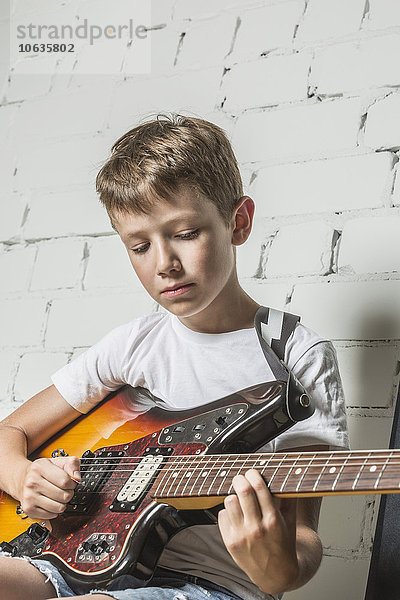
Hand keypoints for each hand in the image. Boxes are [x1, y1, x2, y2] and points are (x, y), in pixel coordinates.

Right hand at [17, 456, 80, 519]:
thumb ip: (72, 465)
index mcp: (40, 467)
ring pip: (59, 507)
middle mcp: (32, 482)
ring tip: (58, 496)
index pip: (65, 481)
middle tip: (64, 489)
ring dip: (63, 503)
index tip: (70, 482)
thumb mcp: (58, 461)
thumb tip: (77, 478)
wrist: (21, 478)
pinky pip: (51, 515)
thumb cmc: (42, 470)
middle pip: (64, 495)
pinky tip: (51, 502)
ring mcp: (29, 497)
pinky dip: (54, 510)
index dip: (73, 483)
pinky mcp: (29, 509)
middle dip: (69, 493)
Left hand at [218, 469, 298, 594]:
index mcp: (273, 520)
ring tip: (239, 499)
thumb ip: (288, 498)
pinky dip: (228, 512)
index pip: (259, 488)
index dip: (253, 475)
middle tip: (241, 479)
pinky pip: (222, 515)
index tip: (252, 473)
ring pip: (229, 501)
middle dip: (240, 479)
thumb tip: (285, 476)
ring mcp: (242, 536)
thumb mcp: (290, 521)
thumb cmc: (284, 544)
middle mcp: (257, 528)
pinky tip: (236, 516)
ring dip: (234, 496)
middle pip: (242, 490)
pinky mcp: (230, 543)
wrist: (276, 575)